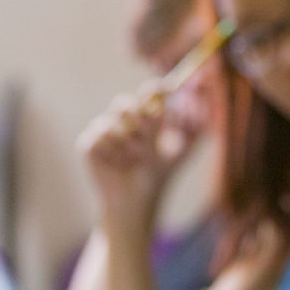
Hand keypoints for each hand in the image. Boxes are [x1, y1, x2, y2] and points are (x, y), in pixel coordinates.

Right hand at [77, 82, 198, 215]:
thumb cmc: (158, 176)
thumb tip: (200, 105)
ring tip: (136, 159)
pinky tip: (117, 165)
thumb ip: (194, 129)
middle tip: (149, 133)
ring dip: (129, 142)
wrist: (137, 200)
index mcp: (142, 119)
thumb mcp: (182, 152)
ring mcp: (104, 133)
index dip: (154, 89)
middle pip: (124, 102)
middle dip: (137, 116)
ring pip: (113, 121)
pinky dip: (113, 151)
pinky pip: (100, 136)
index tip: (165, 89)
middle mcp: (122, 122)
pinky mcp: (89, 145)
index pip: (146, 95)